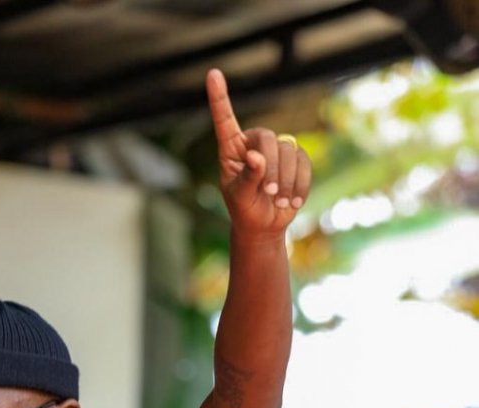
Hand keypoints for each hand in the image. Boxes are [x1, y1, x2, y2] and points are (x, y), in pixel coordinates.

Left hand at [206, 67, 311, 235]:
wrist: (263, 225)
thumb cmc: (244, 209)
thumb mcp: (240, 197)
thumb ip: (247, 177)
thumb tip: (257, 158)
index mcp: (231, 149)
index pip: (225, 120)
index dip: (219, 98)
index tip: (213, 74)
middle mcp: (253, 143)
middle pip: (267, 138)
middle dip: (271, 166)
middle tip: (269, 192)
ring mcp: (276, 149)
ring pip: (288, 150)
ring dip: (285, 180)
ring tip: (278, 202)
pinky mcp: (295, 159)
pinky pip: (303, 162)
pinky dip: (299, 184)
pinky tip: (292, 202)